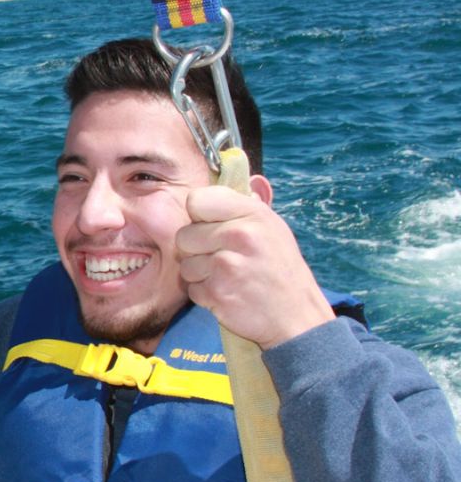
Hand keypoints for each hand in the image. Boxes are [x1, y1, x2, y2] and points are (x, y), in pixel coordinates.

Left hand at [176, 185, 333, 349]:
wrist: (297, 316)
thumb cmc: (280, 269)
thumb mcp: (271, 227)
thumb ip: (243, 203)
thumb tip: (230, 165)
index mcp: (252, 213)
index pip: (196, 200)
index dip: (199, 216)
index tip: (211, 226)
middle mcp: (238, 235)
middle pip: (184, 235)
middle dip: (196, 249)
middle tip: (222, 257)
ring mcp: (227, 265)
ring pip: (185, 264)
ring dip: (200, 274)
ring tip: (228, 276)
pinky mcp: (218, 293)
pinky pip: (192, 289)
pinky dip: (205, 294)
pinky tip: (228, 293)